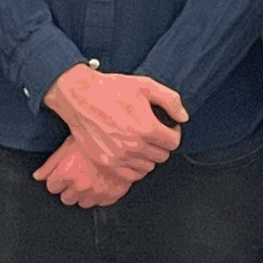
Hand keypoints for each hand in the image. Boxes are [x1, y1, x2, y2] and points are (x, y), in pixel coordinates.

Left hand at [34, 139, 136, 207]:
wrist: (125, 139)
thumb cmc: (96, 137)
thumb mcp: (68, 145)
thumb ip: (50, 163)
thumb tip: (37, 176)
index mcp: (66, 173)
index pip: (52, 187)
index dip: (57, 179)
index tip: (63, 172)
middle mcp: (80, 186)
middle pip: (66, 198)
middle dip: (69, 188)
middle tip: (77, 174)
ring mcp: (97, 192)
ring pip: (83, 203)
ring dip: (84, 194)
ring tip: (90, 178)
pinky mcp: (112, 195)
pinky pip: (101, 203)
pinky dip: (101, 195)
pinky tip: (102, 182)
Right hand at [44, 64, 186, 173]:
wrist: (79, 97)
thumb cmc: (112, 88)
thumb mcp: (146, 86)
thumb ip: (170, 101)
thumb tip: (183, 118)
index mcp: (147, 127)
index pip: (173, 142)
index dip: (174, 132)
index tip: (168, 126)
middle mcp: (134, 146)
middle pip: (162, 155)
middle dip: (162, 144)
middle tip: (154, 133)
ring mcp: (119, 157)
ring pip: (148, 167)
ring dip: (149, 156)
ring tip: (142, 142)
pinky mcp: (106, 163)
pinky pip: (131, 176)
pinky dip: (136, 168)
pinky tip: (132, 154)